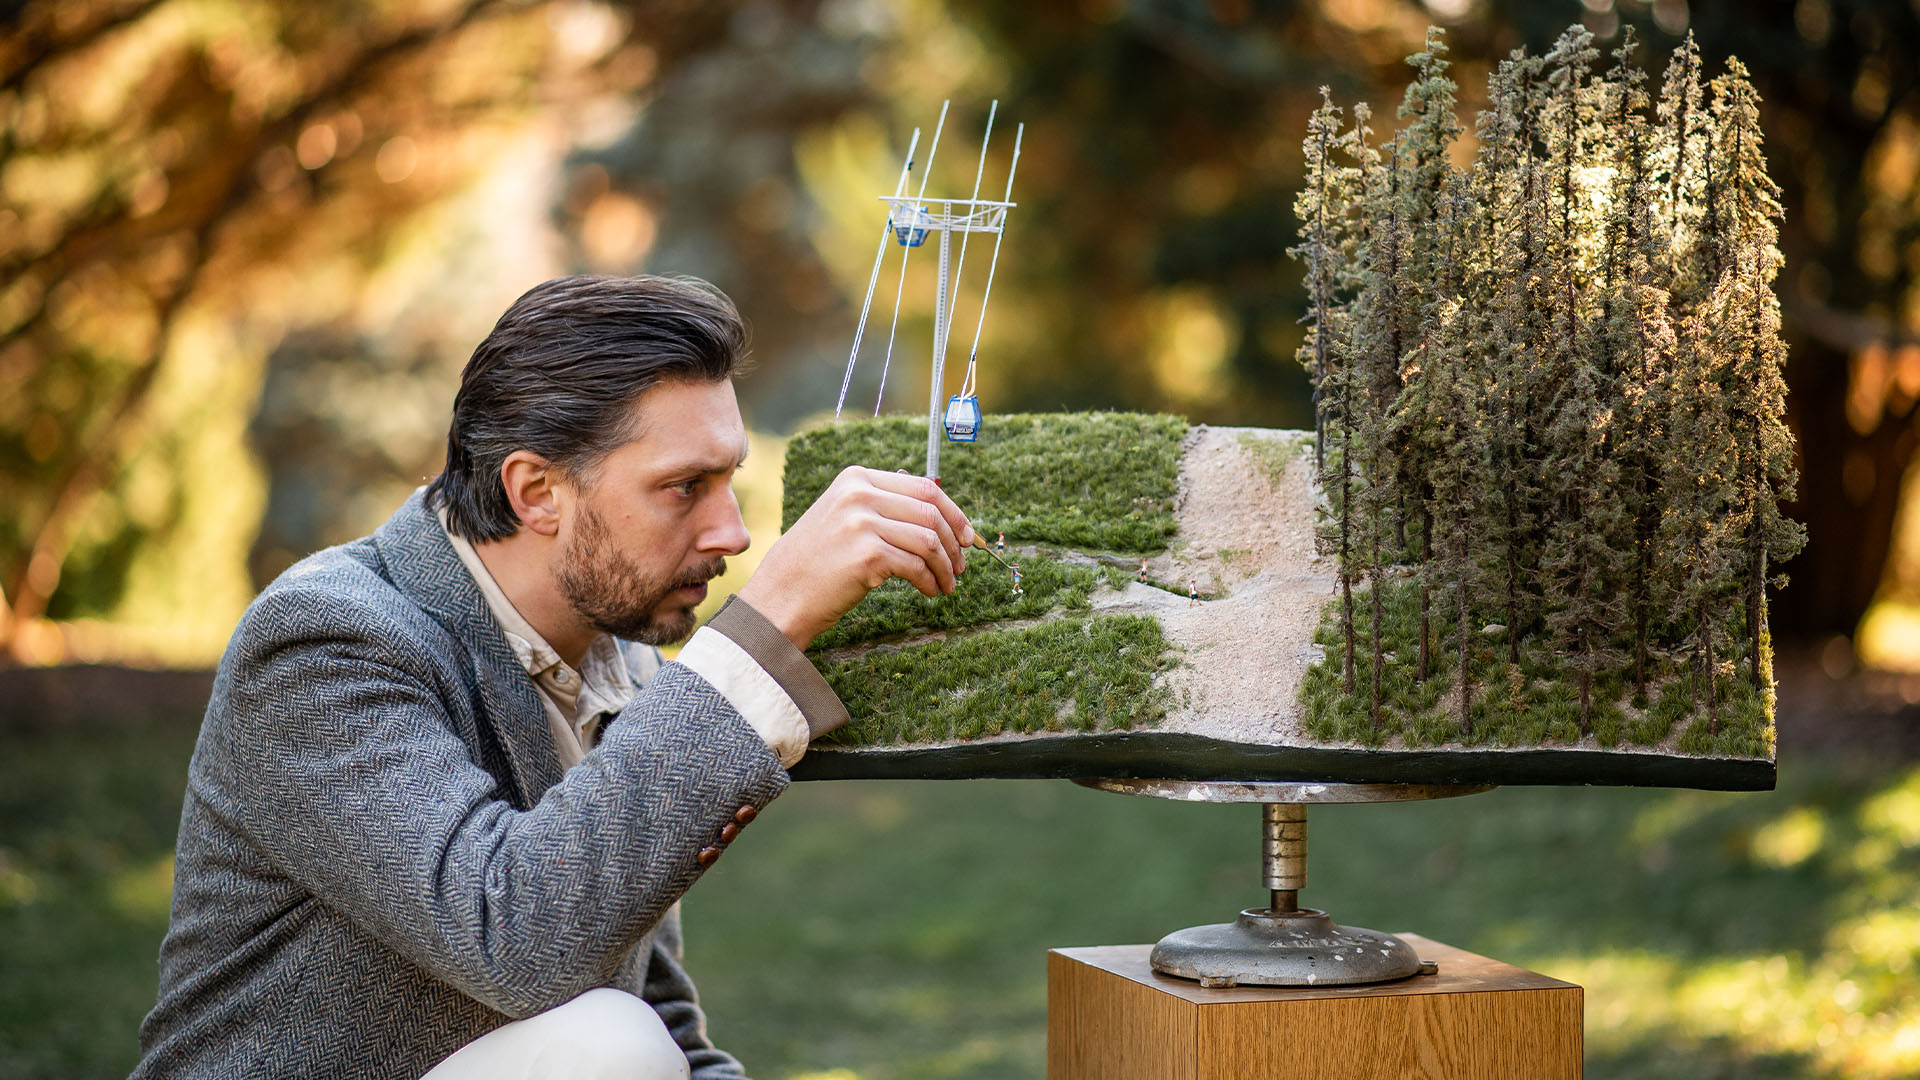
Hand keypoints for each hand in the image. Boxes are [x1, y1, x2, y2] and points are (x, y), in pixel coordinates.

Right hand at [736, 466, 973, 648]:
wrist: (778, 598)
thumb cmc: (813, 565)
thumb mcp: (841, 518)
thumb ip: (880, 505)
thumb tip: (934, 505)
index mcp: (856, 479)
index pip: (923, 486)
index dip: (953, 511)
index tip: (966, 534)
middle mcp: (859, 494)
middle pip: (930, 510)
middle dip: (955, 539)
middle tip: (962, 564)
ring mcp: (862, 523)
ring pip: (928, 539)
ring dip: (945, 565)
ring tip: (947, 584)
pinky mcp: (868, 555)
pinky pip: (917, 566)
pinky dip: (931, 580)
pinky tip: (931, 591)